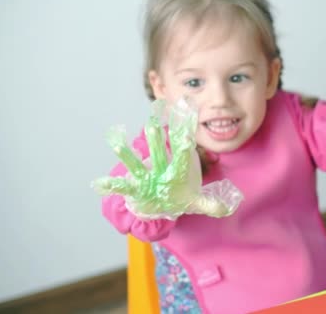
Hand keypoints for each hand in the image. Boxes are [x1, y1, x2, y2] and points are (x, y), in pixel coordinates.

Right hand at [92, 98, 242, 219]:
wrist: (159, 208)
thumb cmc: (177, 198)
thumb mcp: (196, 203)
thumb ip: (210, 204)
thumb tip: (225, 207)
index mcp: (178, 170)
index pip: (183, 151)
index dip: (184, 138)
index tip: (185, 125)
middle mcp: (160, 168)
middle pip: (158, 150)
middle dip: (155, 136)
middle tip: (153, 117)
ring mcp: (145, 177)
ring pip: (135, 162)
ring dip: (125, 152)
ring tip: (115, 138)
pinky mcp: (135, 188)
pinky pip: (122, 186)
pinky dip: (111, 186)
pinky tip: (99, 184)